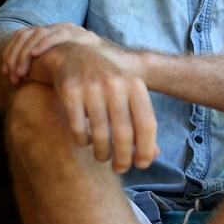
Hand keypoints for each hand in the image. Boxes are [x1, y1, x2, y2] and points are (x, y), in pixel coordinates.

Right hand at [3, 25, 158, 172]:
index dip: (146, 149)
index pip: (147, 124)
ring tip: (102, 157)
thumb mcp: (129, 95)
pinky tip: (84, 141)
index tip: (141, 165)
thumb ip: (141, 122)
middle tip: (120, 168)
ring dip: (102, 153)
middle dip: (123, 157)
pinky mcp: (70, 91)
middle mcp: (115, 84)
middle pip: (124, 132)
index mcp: (135, 85)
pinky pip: (77, 128)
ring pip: (99, 133)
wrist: (74, 55)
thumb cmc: (106, 82)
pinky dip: (82, 141)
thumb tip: (153, 155)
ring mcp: (91, 86)